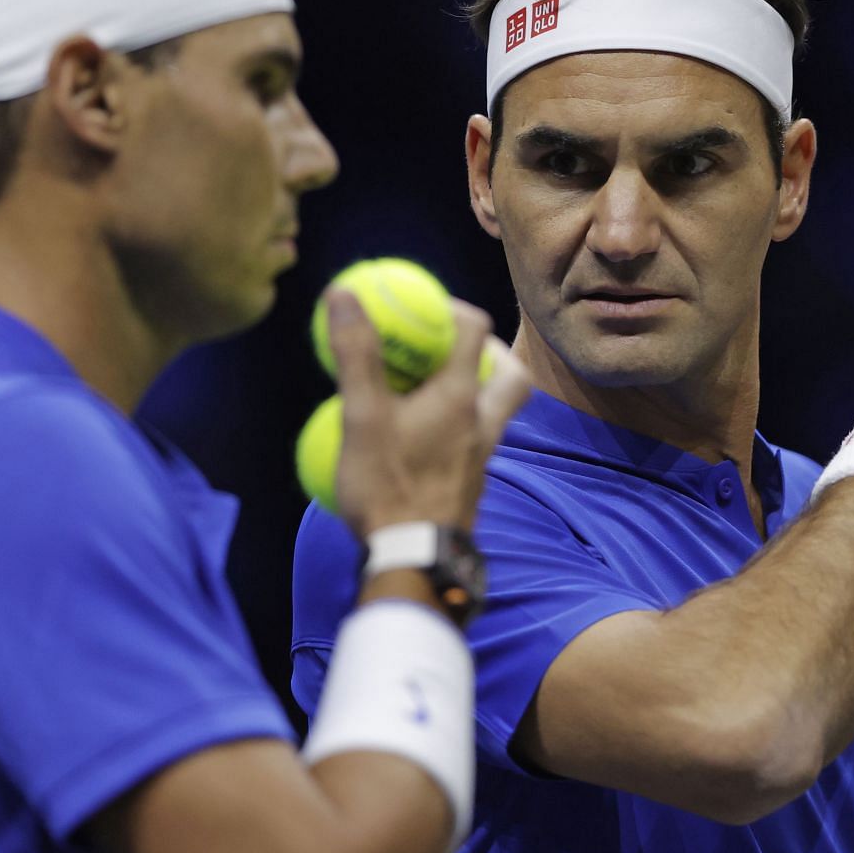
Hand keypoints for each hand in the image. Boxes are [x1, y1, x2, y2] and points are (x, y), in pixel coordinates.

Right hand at [326, 288, 531, 535]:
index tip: (424, 305)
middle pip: (511, 375)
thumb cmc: (389, 485)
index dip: (453, 307)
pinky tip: (423, 436)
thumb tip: (343, 294)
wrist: (415, 558)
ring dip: (477, 391)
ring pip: (498, 412)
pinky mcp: (471, 485)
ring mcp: (481, 457)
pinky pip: (475, 443)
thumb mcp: (363, 416)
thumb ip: (356, 354)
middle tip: (454, 346)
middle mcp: (483, 423)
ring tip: (437, 387)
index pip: (475, 329)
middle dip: (490, 353)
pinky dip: (458, 428)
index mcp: (463, 397)